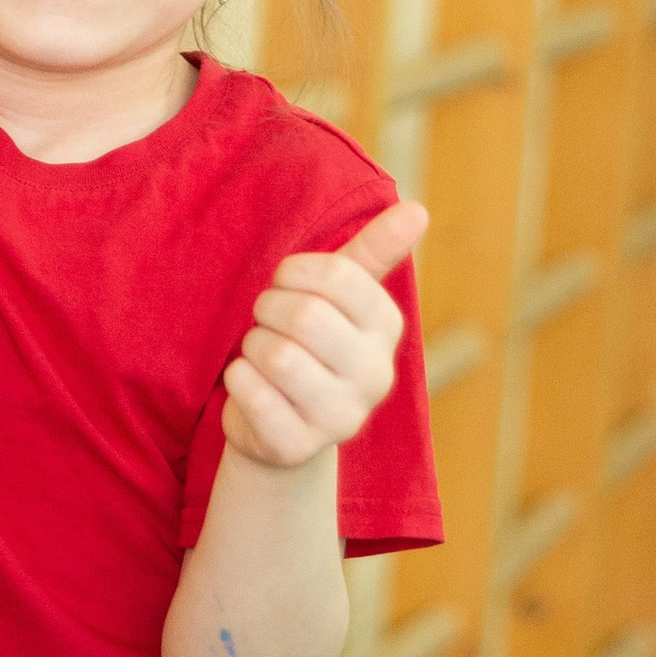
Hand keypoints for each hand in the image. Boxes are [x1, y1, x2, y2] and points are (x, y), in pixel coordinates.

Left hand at [220, 197, 429, 469]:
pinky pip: (251, 394)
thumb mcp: (340, 295)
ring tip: (261, 356)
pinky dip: (237, 381)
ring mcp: (342, 418)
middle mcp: (375, 376)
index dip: (295, 272)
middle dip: (268, 309)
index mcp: (387, 328)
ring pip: (275, 355)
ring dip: (252, 346)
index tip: (284, 282)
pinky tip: (249, 385)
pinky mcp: (299, 447)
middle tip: (267, 321)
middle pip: (306, 316)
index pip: (341, 277)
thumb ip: (376, 251)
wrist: (282, 426)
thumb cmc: (310, 344)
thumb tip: (418, 209)